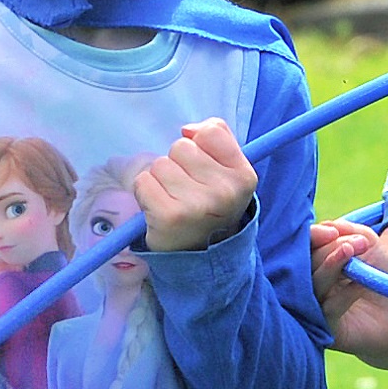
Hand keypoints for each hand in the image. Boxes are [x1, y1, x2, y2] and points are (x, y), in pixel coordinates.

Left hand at [133, 118, 254, 251]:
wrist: (200, 258)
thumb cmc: (210, 207)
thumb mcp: (229, 173)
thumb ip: (217, 138)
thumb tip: (188, 130)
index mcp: (244, 177)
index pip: (211, 132)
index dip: (199, 145)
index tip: (201, 167)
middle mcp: (224, 192)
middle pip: (181, 147)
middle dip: (178, 165)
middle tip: (186, 191)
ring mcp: (196, 205)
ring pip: (160, 164)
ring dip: (160, 181)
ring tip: (173, 201)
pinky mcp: (168, 216)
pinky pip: (143, 182)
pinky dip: (145, 193)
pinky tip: (158, 209)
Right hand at [309, 219, 387, 354]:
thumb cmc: (377, 273)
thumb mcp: (366, 243)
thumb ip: (347, 231)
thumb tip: (327, 227)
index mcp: (310, 262)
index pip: (301, 247)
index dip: (313, 237)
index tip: (332, 232)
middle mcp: (305, 286)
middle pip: (303, 264)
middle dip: (329, 250)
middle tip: (353, 244)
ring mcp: (313, 309)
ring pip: (313, 285)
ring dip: (332, 265)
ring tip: (351, 252)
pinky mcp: (326, 329)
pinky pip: (328, 309)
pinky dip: (344, 294)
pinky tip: (359, 283)